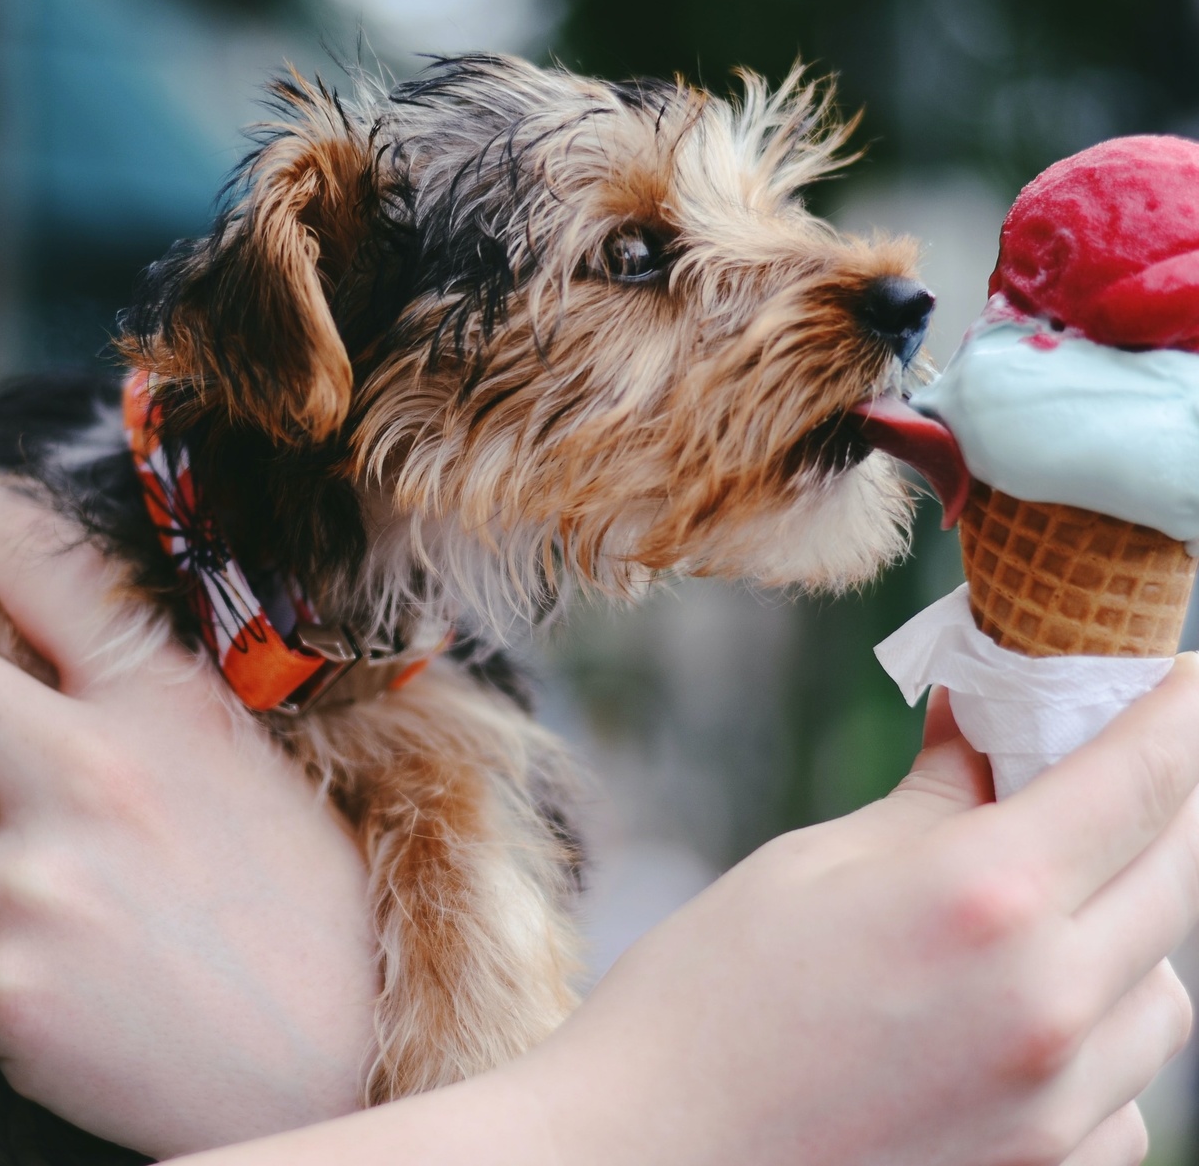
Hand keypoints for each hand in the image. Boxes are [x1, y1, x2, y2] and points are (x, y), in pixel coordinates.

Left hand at [0, 460, 377, 1157]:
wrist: (344, 1069)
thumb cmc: (314, 919)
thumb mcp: (250, 777)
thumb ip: (149, 724)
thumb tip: (47, 690)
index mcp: (167, 706)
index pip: (41, 563)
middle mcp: (94, 769)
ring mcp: (43, 876)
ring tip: (65, 944)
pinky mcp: (7, 984)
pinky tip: (63, 1008)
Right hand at [507, 675, 1198, 1165]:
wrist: (649, 1156)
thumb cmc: (705, 999)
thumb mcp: (809, 866)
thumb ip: (929, 798)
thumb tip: (983, 721)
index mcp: (984, 898)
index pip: (1138, 781)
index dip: (1178, 713)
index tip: (1187, 677)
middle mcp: (1048, 1003)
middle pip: (1179, 876)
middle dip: (1169, 807)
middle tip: (1131, 769)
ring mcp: (1056, 1106)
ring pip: (1167, 996)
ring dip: (1135, 932)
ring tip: (1052, 909)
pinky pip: (1129, 1093)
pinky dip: (1100, 1043)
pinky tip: (1020, 1019)